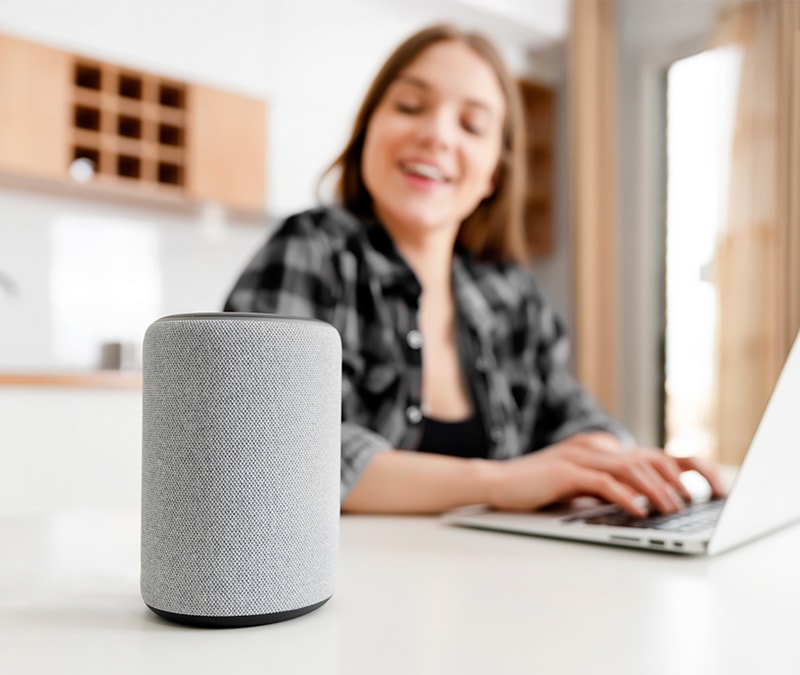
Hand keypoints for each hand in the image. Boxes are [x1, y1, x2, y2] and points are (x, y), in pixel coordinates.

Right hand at [483, 432, 726, 515]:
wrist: (497, 482)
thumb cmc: (537, 489)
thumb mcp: (579, 485)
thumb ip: (606, 486)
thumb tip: (643, 502)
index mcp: (600, 448)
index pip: (651, 454)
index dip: (685, 467)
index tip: (710, 487)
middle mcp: (594, 447)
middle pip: (647, 458)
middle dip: (677, 480)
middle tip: (695, 502)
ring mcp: (579, 456)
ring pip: (630, 470)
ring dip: (655, 491)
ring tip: (672, 509)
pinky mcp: (565, 471)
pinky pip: (604, 483)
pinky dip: (626, 496)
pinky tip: (639, 510)